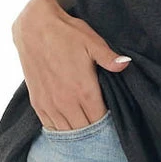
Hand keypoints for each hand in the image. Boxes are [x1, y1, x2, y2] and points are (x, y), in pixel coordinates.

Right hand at [12, 0, 132, 130]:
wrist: (34, 27)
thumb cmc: (66, 33)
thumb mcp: (93, 42)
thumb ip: (110, 58)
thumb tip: (127, 64)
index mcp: (84, 90)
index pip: (100, 121)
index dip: (108, 124)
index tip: (114, 121)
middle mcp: (66, 102)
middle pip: (84, 131)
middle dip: (94, 132)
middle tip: (103, 129)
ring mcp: (50, 104)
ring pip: (67, 132)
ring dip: (78, 134)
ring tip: (87, 129)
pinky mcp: (37, 102)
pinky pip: (50, 126)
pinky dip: (60, 130)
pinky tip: (68, 127)